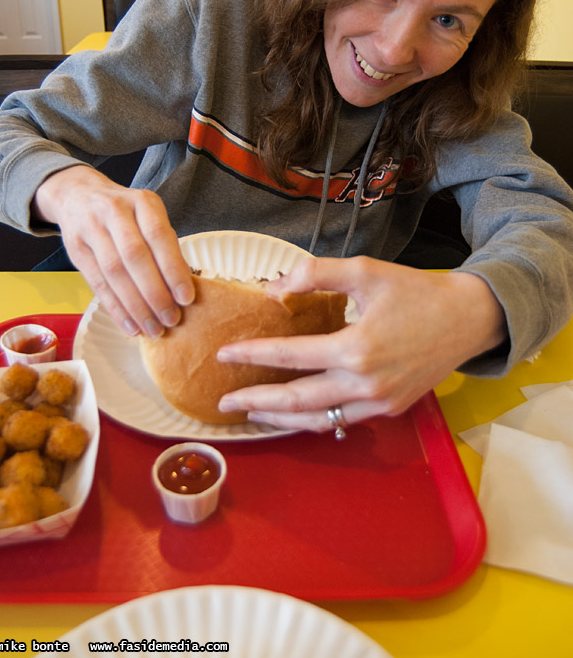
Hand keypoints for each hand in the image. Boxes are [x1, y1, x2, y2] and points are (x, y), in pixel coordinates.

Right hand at [33, 165, 193, 337]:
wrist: (77, 195)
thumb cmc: (125, 213)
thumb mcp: (147, 215)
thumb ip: (163, 245)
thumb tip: (183, 289)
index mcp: (142, 202)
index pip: (159, 236)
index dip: (173, 269)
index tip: (186, 298)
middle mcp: (115, 211)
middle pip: (135, 257)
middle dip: (155, 293)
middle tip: (171, 319)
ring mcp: (91, 228)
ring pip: (114, 272)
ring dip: (135, 306)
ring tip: (152, 329)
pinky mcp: (75, 249)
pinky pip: (97, 283)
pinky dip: (115, 308)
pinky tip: (129, 325)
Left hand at [217, 255, 506, 429]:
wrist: (466, 319)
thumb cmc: (416, 291)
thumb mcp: (365, 270)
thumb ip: (316, 274)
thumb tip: (274, 288)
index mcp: (356, 348)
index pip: (290, 356)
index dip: (253, 355)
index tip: (225, 353)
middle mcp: (365, 383)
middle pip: (297, 400)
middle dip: (256, 402)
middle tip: (224, 401)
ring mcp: (379, 402)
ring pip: (318, 419)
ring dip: (280, 419)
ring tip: (251, 414)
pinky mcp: (389, 409)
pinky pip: (342, 420)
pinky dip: (314, 420)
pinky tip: (294, 414)